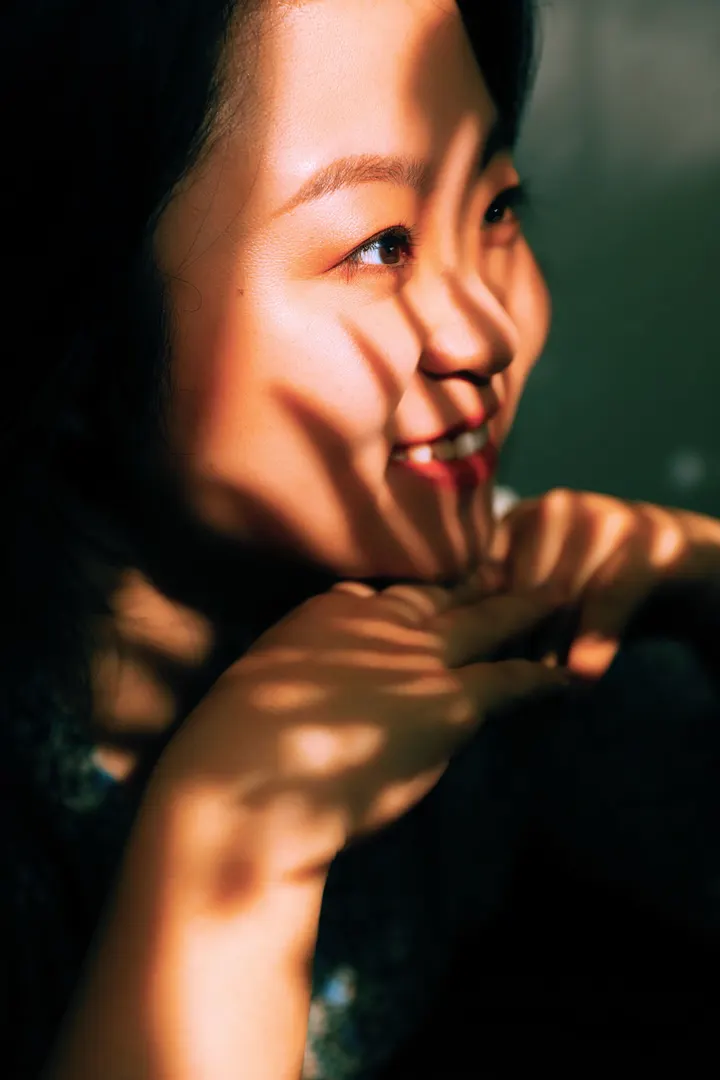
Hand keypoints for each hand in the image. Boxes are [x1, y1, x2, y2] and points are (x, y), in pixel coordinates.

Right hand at [151, 580, 569, 884]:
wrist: (243, 782)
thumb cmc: (228, 755)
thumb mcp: (250, 698)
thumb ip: (284, 687)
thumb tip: (291, 704)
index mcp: (320, 618)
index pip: (373, 597)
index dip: (403, 598)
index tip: (424, 593)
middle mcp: (372, 622)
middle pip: (435, 595)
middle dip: (471, 581)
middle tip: (504, 563)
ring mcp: (412, 656)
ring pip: (481, 621)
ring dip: (522, 608)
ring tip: (556, 592)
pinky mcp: (445, 700)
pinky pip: (507, 680)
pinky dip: (540, 678)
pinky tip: (567, 678)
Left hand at [464, 488, 719, 678]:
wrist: (691, 576)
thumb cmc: (604, 593)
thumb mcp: (551, 599)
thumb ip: (505, 611)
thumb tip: (442, 656)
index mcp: (522, 517)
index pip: (484, 577)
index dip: (478, 628)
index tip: (474, 671)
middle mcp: (559, 507)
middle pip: (518, 590)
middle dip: (515, 645)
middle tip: (514, 690)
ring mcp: (608, 517)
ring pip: (561, 595)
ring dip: (553, 650)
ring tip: (550, 690)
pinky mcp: (654, 542)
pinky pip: (610, 596)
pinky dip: (594, 639)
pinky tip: (583, 676)